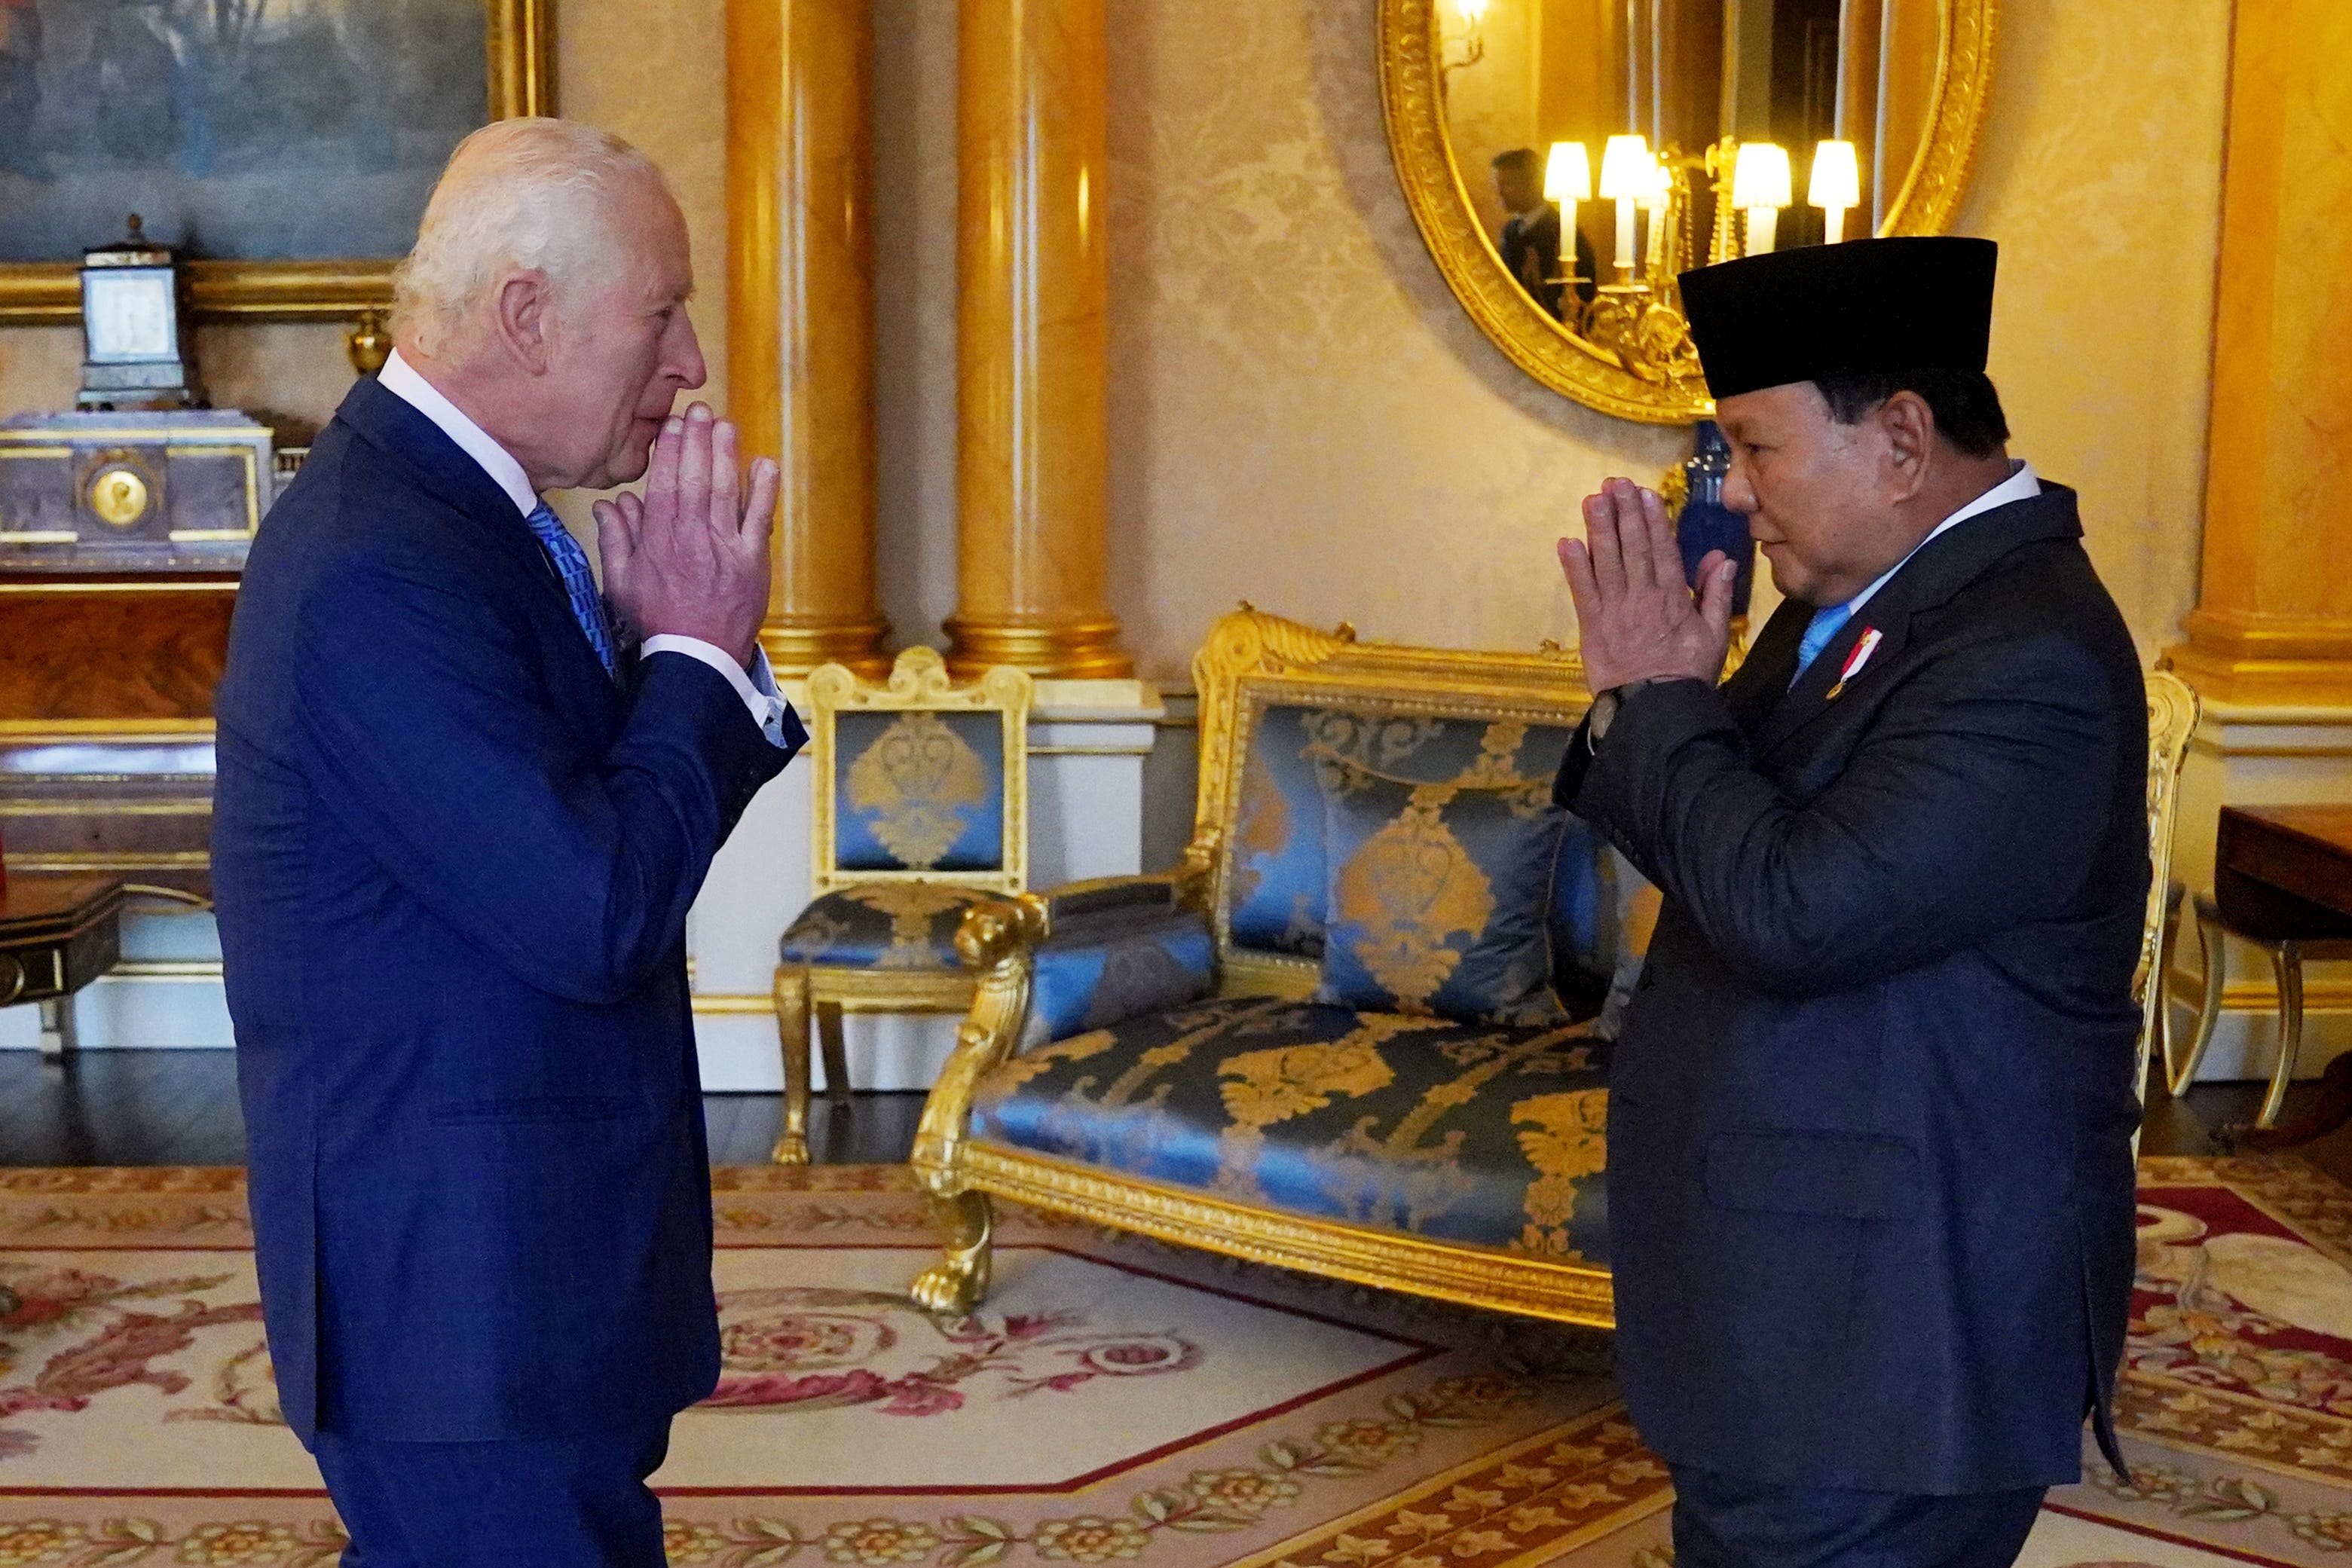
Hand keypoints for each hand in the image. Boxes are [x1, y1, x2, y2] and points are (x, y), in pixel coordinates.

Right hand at [594, 403, 777, 667]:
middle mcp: (691, 538)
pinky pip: (759, 519)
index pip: (664, 485)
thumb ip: (615, 540)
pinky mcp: (752, 561)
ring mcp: (724, 548)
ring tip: (725, 424)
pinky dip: (763, 491)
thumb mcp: (622, 583)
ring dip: (726, 454)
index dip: (670, 451)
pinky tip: (764, 464)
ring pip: (725, 492)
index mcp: (658, 540)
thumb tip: (611, 503)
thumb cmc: (659, 620)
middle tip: (699, 410)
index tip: (672, 424)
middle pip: (695, 480)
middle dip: (697, 441)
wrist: (698, 656)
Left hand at [1557, 477, 1734, 693]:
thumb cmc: (1686, 675)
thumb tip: (1723, 558)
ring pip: (1607, 561)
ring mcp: (1616, 610)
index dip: (1653, 519)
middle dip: (1624, 512)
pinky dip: (1574, 566)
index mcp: (1674, 598)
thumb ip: (1717, 595)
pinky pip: (1582, 591)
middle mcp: (1644, 597)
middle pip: (1633, 547)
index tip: (1645, 493)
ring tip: (1592, 499)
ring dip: (1599, 528)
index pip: (1663, 549)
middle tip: (1614, 483)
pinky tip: (1567, 542)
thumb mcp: (1715, 636)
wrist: (1655, 710)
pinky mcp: (1593, 627)